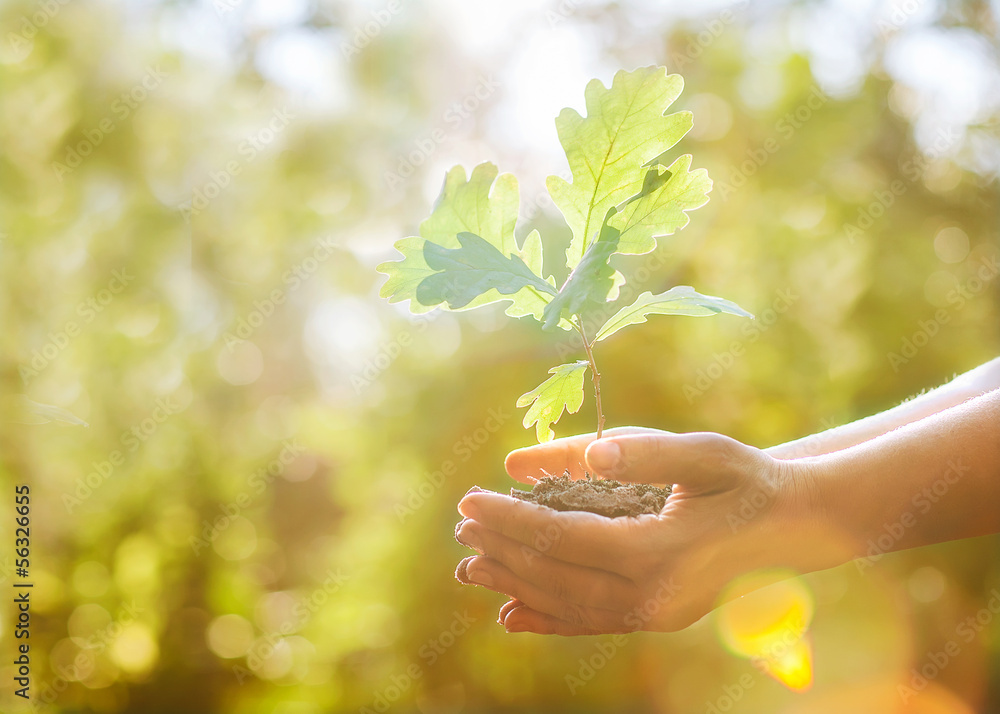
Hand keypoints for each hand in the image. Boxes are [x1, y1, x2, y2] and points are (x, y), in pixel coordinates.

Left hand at [455, 428, 841, 634]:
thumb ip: (636, 453)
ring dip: (515, 584)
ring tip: (471, 565)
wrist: (794, 526)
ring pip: (566, 605)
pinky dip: (546, 619)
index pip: (565, 540)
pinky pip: (589, 624)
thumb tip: (570, 454)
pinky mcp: (655, 619)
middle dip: (504, 550)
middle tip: (463, 526)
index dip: (512, 520)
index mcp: (661, 553)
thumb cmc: (746, 480)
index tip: (469, 501)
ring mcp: (654, 615)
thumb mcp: (700, 454)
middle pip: (557, 576)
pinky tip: (512, 615)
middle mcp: (653, 597)